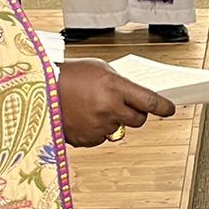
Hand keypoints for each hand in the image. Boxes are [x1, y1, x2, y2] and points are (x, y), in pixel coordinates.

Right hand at [56, 58, 175, 147]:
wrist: (39, 92)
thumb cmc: (66, 76)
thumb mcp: (98, 68)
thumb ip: (119, 82)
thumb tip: (134, 94)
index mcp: (113, 87)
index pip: (149, 101)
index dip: (163, 107)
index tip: (169, 109)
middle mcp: (108, 108)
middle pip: (139, 119)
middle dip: (136, 113)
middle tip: (123, 104)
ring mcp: (98, 126)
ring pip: (119, 128)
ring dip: (111, 119)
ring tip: (91, 105)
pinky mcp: (87, 140)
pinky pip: (101, 137)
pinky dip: (96, 129)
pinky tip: (83, 116)